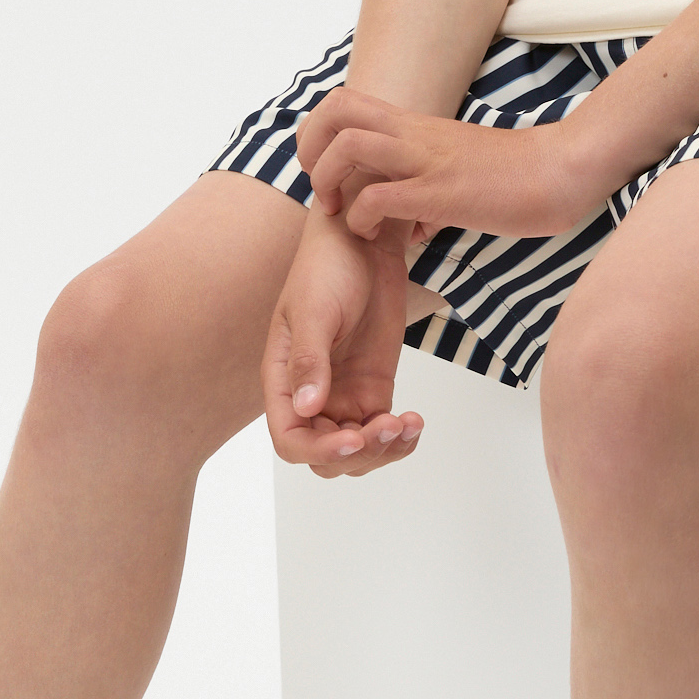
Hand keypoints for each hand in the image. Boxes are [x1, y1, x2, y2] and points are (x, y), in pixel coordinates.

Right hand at [262, 204, 425, 478]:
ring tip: (407, 424)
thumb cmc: (327, 268)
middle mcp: (311, 396)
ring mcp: (344, 395)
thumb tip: (307, 408)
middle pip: (326, 456)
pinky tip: (415, 421)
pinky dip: (401, 437)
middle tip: (389, 426)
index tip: (355, 438)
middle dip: (358, 454)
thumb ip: (309, 360)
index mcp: (283, 381)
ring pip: (358, 451)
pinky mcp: (374, 389)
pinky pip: (383, 431)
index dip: (319, 450)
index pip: (291, 440)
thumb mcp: (314, 311)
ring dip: (383, 450)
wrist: (363, 242)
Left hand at [295, 88, 611, 244]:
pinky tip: (377, 237)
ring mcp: (427, 160)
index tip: (327, 172)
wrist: (565, 169)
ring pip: (348, 146)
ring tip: (340, 213)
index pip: (345, 102)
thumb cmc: (520, 175)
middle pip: (334, 110)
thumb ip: (429, 190)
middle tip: (322, 189)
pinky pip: (379, 197)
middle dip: (310, 148)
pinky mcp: (442, 192)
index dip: (318, 132)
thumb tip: (415, 226)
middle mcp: (414, 135)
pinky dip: (362, 219)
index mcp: (416, 127)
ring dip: (329, 181)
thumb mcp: (462, 171)